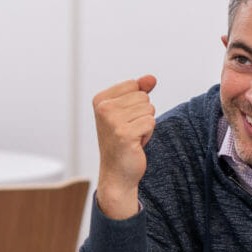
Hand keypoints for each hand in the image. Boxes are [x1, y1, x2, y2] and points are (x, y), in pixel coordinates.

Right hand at [92, 75, 156, 218]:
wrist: (116, 173)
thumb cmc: (123, 141)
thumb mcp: (128, 112)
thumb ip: (139, 91)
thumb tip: (151, 78)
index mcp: (100, 99)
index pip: (134, 85)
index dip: (136, 103)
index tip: (124, 120)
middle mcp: (103, 108)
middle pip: (143, 97)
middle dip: (142, 115)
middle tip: (128, 131)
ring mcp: (112, 121)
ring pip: (149, 109)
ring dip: (145, 125)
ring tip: (131, 137)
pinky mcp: (124, 134)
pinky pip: (151, 122)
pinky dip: (147, 134)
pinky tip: (135, 144)